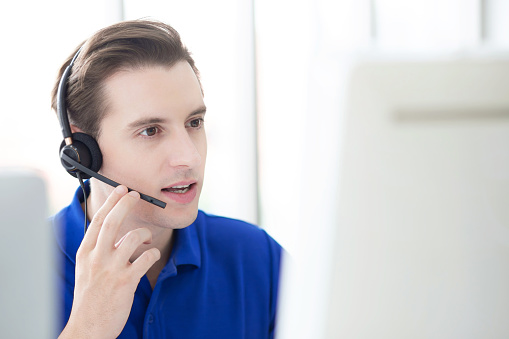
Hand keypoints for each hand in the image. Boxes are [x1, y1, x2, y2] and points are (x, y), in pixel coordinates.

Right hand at [59, 185, 160, 338]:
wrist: (88, 327)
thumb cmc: (89, 297)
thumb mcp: (85, 269)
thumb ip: (96, 249)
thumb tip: (111, 230)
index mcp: (85, 253)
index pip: (98, 221)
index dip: (111, 203)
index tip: (121, 190)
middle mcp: (96, 258)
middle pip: (113, 222)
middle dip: (125, 204)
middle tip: (136, 195)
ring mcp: (111, 269)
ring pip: (133, 238)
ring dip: (144, 234)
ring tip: (146, 240)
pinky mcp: (126, 281)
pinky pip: (146, 257)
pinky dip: (152, 253)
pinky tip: (150, 256)